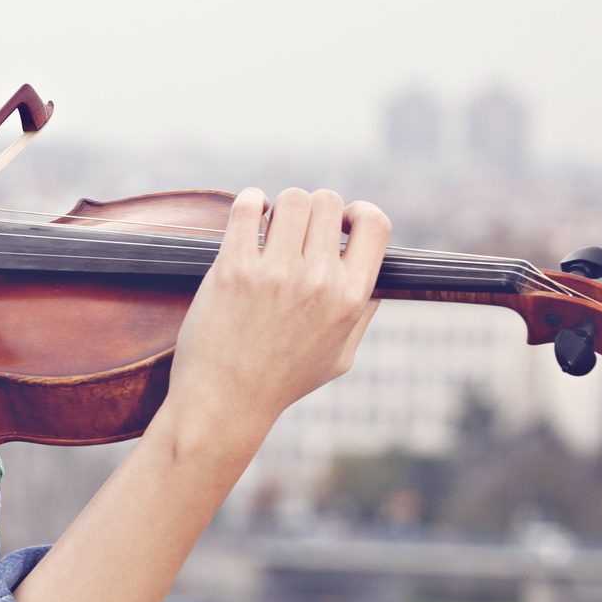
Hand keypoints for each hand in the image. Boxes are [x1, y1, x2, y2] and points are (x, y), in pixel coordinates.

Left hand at [163, 187, 388, 453]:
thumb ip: (362, 313)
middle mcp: (317, 282)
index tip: (340, 224)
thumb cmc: (282, 381)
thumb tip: (373, 275)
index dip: (359, 213)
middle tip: (296, 230)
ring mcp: (275, 274)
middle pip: (327, 201)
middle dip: (313, 210)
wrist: (225, 402)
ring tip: (271, 226)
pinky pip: (247, 207)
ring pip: (291, 199)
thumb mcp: (340, 356)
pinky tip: (250, 215)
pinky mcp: (233, 269)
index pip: (375, 224)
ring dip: (281, 206)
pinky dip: (250, 202)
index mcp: (350, 299)